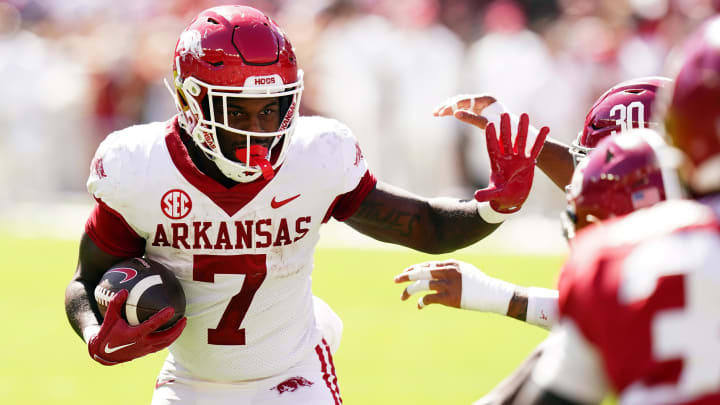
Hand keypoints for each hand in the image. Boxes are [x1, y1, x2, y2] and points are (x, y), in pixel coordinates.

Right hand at [87, 289, 186, 365]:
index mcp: (135, 334)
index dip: (162, 317)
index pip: (152, 325)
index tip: (172, 309)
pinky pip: (161, 346)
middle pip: (165, 338)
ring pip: (166, 344)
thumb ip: (116, 303)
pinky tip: (173, 331)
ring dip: (176, 334)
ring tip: (182, 325)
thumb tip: (125, 290)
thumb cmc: (107, 333)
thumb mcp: (110, 317)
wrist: (103, 354)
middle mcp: (142, 343)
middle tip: (184, 318)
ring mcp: (145, 350)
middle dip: (177, 329)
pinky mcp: (146, 352)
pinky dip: (169, 339)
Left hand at [394, 259, 514, 312]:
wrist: (491, 293)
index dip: (413, 269)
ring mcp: (448, 284)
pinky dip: (422, 302)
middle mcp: (447, 272)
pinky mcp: (450, 298)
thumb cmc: (478, 282)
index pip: (426, 265)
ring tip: (402, 297)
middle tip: (394, 280)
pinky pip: (429, 299)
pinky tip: (419, 306)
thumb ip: (449, 268)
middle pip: (420, 272)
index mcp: (450, 264)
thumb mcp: (464, 270)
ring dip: (410, 291)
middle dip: (405, 276)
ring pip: (422, 286)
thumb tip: (434, 269)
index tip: (405, 274)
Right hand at [433, 94, 497, 129]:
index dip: (452, 106)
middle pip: (461, 100)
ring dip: (448, 108)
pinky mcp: (478, 110)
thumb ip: (471, 118)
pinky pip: (463, 108)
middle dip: (447, 106)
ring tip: (435, 113)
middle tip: (435, 113)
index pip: (465, 100)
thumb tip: (455, 114)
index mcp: (486, 99)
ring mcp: (480, 104)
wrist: (513, 134)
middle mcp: (483, 99)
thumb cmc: (503, 130)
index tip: (441, 113)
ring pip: (460, 103)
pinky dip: (453, 111)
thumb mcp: (486, 124)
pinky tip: (444, 114)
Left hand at [475, 113, 548, 212]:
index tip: (490, 124)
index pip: (492, 147)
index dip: (491, 137)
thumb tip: (477, 197)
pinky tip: (546, 128)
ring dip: (522, 128)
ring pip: (520, 140)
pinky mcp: (528, 162)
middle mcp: (506, 158)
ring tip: (524, 114)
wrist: (511, 199)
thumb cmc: (500, 197)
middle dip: (505, 127)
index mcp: (496, 163)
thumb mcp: (494, 195)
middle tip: (504, 114)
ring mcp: (518, 159)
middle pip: (505, 140)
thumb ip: (486, 195)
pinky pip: (535, 149)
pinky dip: (540, 139)